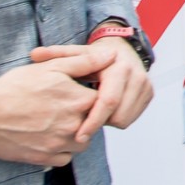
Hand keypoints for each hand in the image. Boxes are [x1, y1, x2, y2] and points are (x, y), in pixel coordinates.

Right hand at [0, 49, 115, 166]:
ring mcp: (59, 143)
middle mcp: (73, 124)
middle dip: (86, 114)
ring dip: (77, 133)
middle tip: (66, 105)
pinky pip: (66, 157)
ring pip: (83, 142)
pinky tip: (49, 135)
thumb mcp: (52, 66)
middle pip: (94, 121)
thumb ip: (86, 62)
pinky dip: (62, 149)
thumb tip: (111, 54)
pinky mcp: (45, 158)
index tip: (81, 92)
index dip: (93, 94)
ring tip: (58, 120)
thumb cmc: (15, 87)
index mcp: (79, 100)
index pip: (105, 99)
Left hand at [31, 41, 152, 140]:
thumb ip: (56, 55)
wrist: (122, 48)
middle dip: (99, 123)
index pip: (108, 101)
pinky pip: (132, 118)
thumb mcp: (76, 53)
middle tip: (84, 123)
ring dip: (109, 121)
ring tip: (95, 110)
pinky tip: (107, 110)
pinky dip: (118, 118)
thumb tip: (35, 54)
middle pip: (118, 115)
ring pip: (126, 119)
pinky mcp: (149, 93)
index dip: (93, 122)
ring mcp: (145, 84)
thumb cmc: (95, 54)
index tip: (78, 136)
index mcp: (118, 67)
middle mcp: (136, 75)